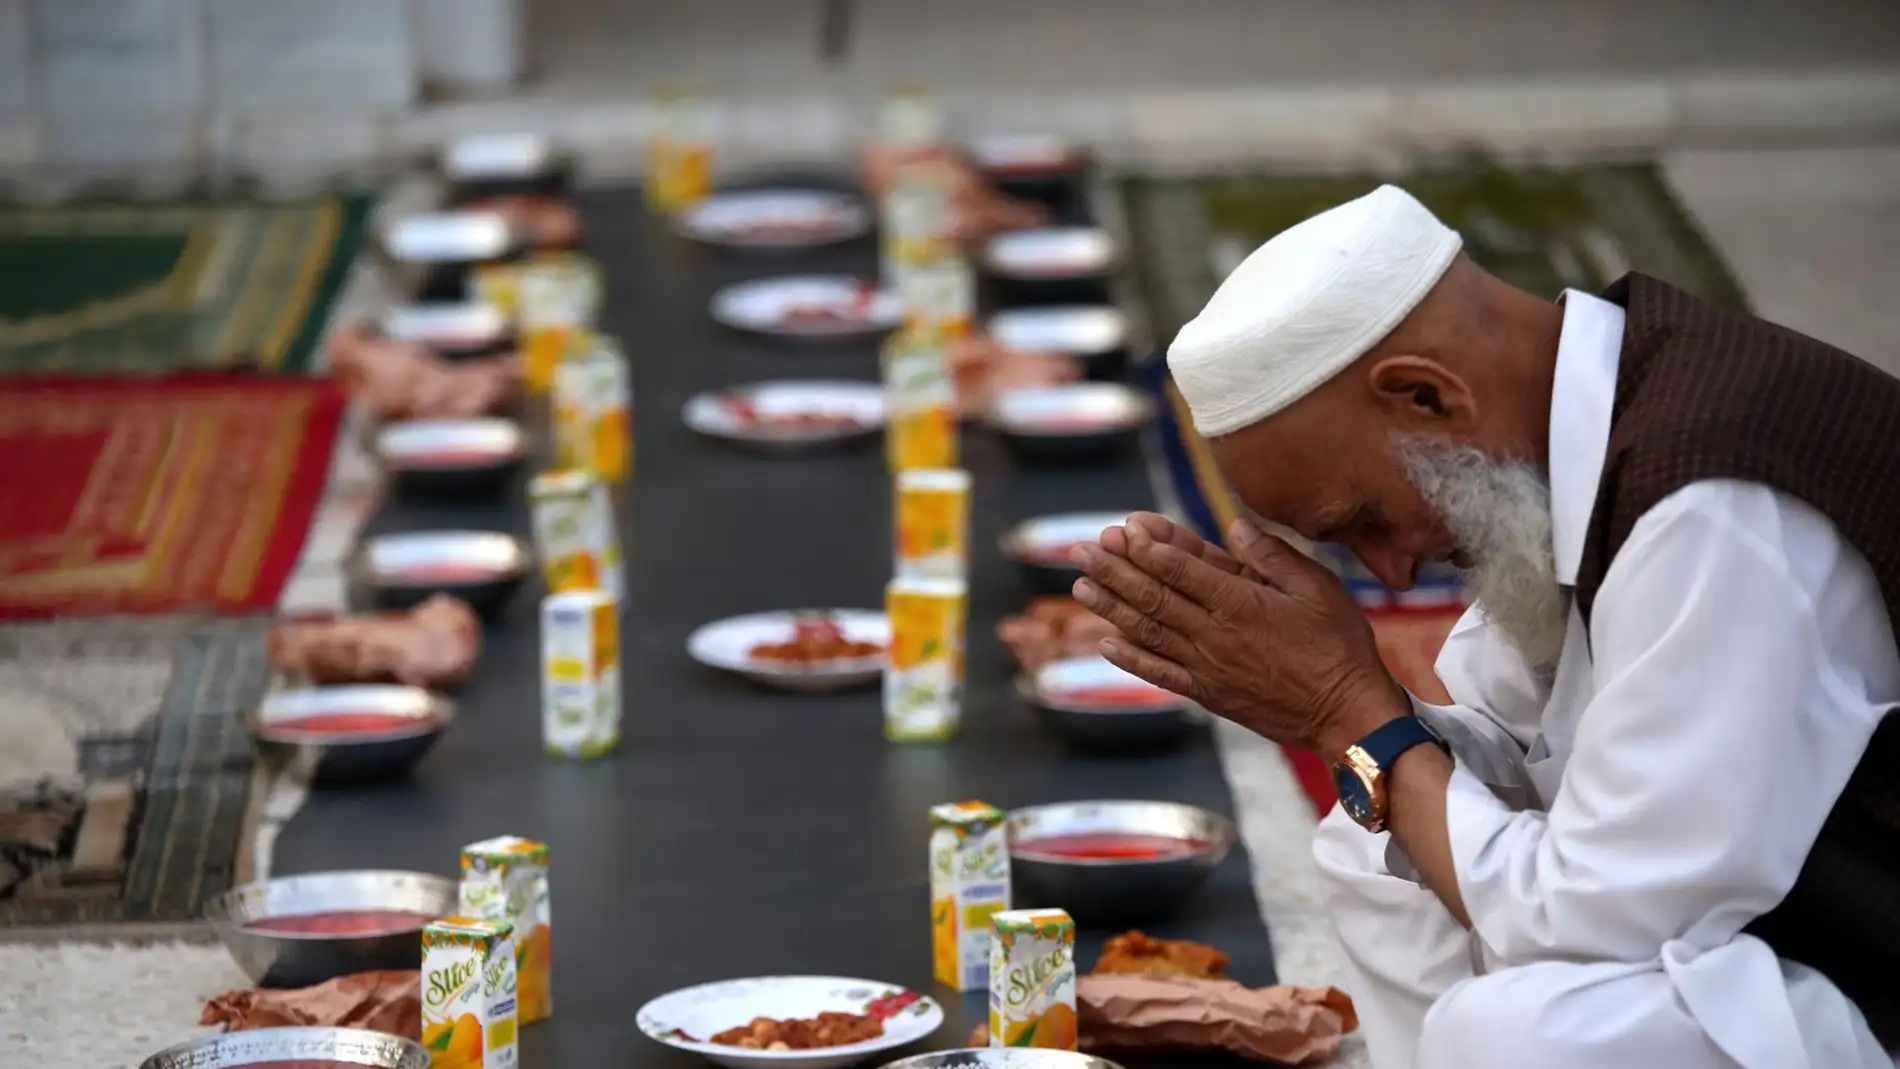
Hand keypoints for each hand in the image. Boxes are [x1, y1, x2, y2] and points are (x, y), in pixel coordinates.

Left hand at [1071, 513, 1406, 756]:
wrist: (1348, 716)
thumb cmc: (1340, 646)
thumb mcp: (1318, 588)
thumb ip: (1272, 556)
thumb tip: (1234, 525)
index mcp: (1242, 604)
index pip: (1182, 570)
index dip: (1149, 548)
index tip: (1123, 529)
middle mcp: (1216, 635)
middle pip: (1154, 597)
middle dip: (1115, 570)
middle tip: (1083, 549)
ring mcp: (1208, 668)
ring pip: (1148, 632)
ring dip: (1111, 607)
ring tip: (1081, 585)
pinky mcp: (1209, 694)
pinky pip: (1160, 673)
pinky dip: (1130, 658)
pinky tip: (1105, 641)